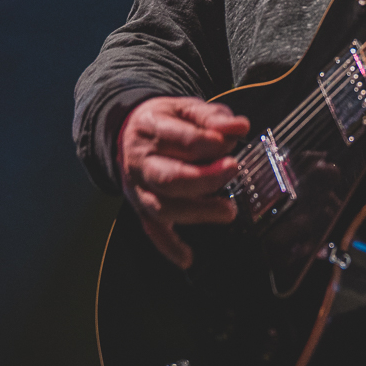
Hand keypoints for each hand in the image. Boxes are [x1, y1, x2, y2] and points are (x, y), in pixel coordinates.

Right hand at [118, 96, 249, 268]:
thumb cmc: (163, 121)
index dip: (209, 142)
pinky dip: (168, 247)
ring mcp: (139, 188)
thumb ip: (212, 117)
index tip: (229, 142)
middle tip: (232, 171)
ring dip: (197, 212)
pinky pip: (152, 231)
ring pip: (164, 207)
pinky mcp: (141, 207)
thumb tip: (239, 126)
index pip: (181, 138)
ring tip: (227, 211)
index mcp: (150, 129)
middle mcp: (141, 162)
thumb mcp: (185, 107)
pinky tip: (187, 257)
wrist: (126, 132)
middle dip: (205, 178)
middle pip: (170, 177)